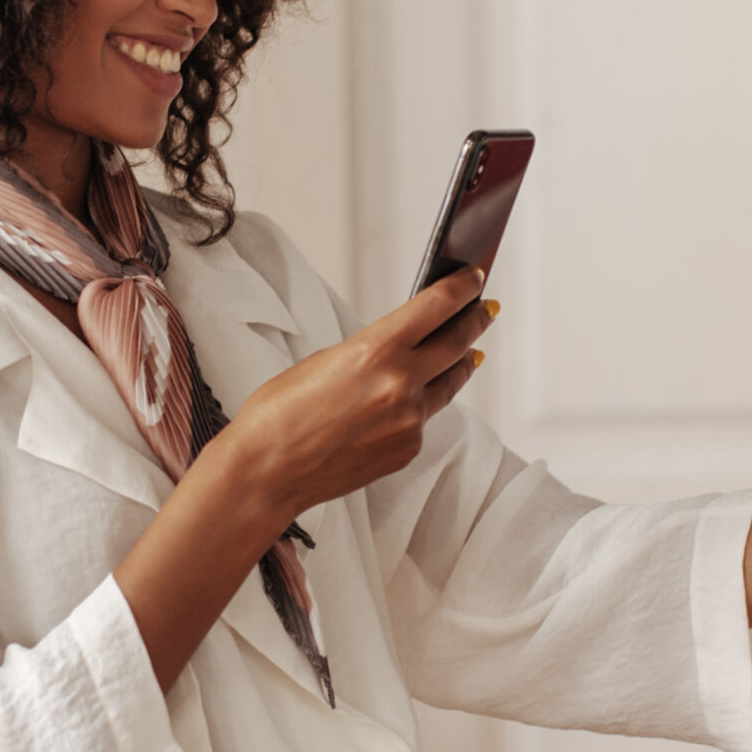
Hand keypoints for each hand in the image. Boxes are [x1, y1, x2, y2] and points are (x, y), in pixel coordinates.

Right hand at [215, 265, 494, 527]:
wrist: (266, 472)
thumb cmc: (279, 414)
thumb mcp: (325, 361)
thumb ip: (371, 351)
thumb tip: (401, 346)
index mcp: (376, 350)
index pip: (436, 306)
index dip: (462, 287)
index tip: (474, 279)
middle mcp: (402, 384)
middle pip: (457, 342)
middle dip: (475, 320)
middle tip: (485, 309)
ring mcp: (409, 421)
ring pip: (449, 384)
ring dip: (461, 363)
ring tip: (468, 352)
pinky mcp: (407, 450)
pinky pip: (424, 420)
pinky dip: (420, 407)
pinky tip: (407, 403)